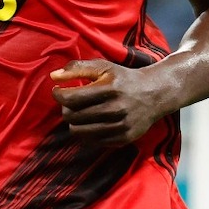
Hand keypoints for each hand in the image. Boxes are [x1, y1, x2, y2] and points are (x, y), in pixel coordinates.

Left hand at [51, 59, 167, 144]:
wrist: (155, 94)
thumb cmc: (123, 79)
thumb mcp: (102, 67)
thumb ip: (76, 68)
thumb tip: (53, 76)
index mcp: (110, 89)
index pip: (71, 98)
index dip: (58, 94)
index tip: (58, 91)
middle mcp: (116, 109)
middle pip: (72, 116)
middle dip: (65, 108)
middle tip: (71, 102)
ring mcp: (121, 126)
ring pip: (79, 131)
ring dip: (73, 121)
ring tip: (79, 112)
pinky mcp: (124, 138)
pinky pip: (92, 141)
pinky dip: (86, 132)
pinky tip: (91, 121)